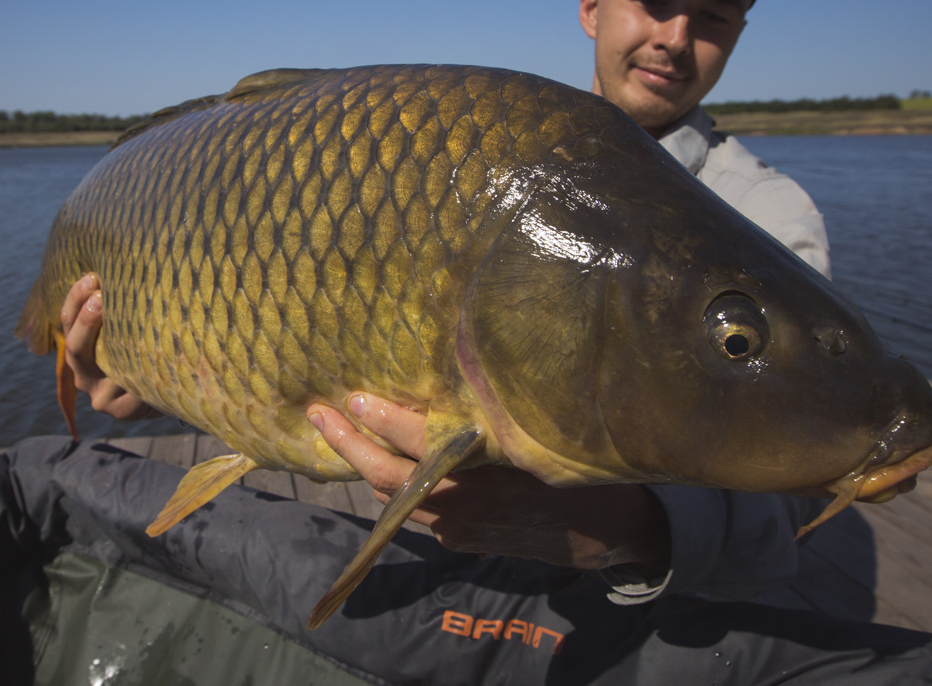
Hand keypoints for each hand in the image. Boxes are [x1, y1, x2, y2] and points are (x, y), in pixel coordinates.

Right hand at [61, 273, 161, 420]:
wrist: (168, 395)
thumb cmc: (148, 354)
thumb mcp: (131, 331)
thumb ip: (122, 309)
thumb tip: (127, 262)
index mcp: (80, 352)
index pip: (67, 321)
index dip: (75, 299)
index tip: (92, 276)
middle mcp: (84, 376)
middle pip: (77, 348)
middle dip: (87, 321)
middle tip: (101, 295)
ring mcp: (100, 396)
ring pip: (106, 367)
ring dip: (118, 345)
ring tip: (133, 325)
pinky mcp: (121, 411)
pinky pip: (132, 387)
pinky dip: (144, 371)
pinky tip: (157, 358)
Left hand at [306, 394, 670, 572]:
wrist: (613, 538)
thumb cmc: (590, 475)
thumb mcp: (547, 440)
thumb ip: (500, 420)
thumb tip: (455, 392)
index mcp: (483, 473)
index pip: (416, 444)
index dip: (381, 419)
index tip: (352, 397)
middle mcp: (461, 504)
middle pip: (386, 477)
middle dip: (347, 444)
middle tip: (317, 412)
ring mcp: (458, 527)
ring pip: (396, 498)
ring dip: (366, 465)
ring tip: (341, 431)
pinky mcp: (462, 539)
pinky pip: (415, 510)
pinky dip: (395, 485)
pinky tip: (389, 460)